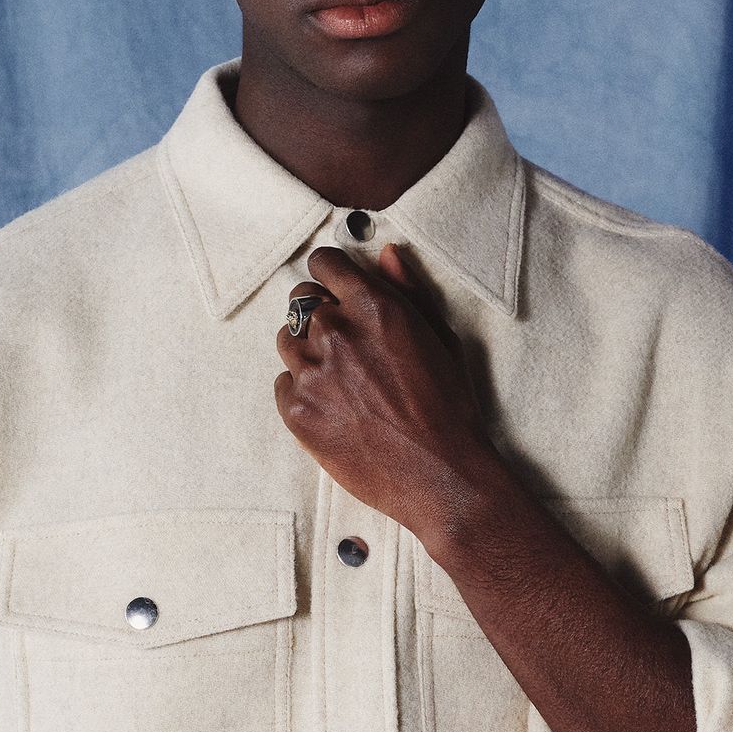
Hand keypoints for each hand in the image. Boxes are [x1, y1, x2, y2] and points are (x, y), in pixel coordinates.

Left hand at [274, 238, 492, 535]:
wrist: (440, 476)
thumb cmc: (449, 408)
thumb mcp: (442, 339)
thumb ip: (409, 291)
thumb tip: (386, 255)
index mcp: (374, 307)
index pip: (324, 264)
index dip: (330, 274)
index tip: (334, 287)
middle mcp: (336, 333)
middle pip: (300, 300)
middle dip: (318, 313)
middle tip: (343, 343)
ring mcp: (312, 373)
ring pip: (287, 341)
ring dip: (307, 351)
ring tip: (339, 379)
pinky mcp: (297, 411)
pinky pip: (282, 383)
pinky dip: (300, 390)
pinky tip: (333, 407)